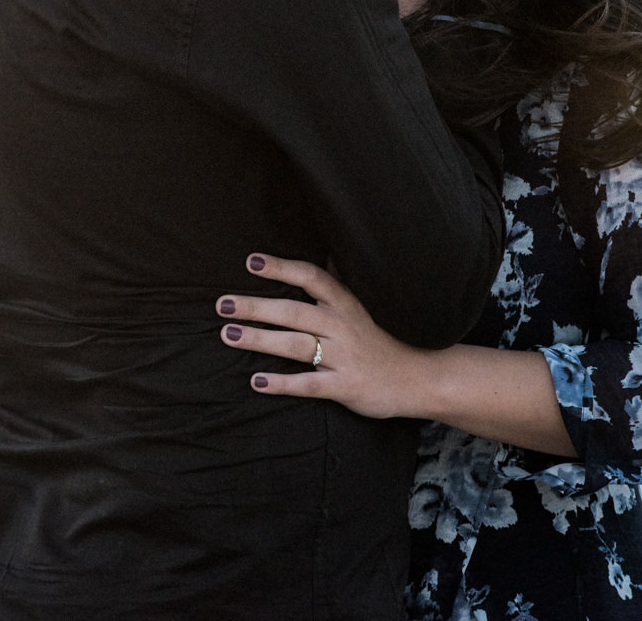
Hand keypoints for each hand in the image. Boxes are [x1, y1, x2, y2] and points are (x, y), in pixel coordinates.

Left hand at [216, 252, 436, 419]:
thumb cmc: (381, 340)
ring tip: (228, 334)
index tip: (250, 261)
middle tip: (222, 304)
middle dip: (256, 306)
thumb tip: (318, 255)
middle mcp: (342, 326)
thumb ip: (335, 285)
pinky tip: (256, 381)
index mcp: (344, 304)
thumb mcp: (360, 308)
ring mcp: (343, 357)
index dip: (281, 268)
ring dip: (260, 339)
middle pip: (293, 311)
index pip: (311, 277)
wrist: (419, 378)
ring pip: (296, 345)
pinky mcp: (344, 386)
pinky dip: (282, 383)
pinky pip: (308, 385)